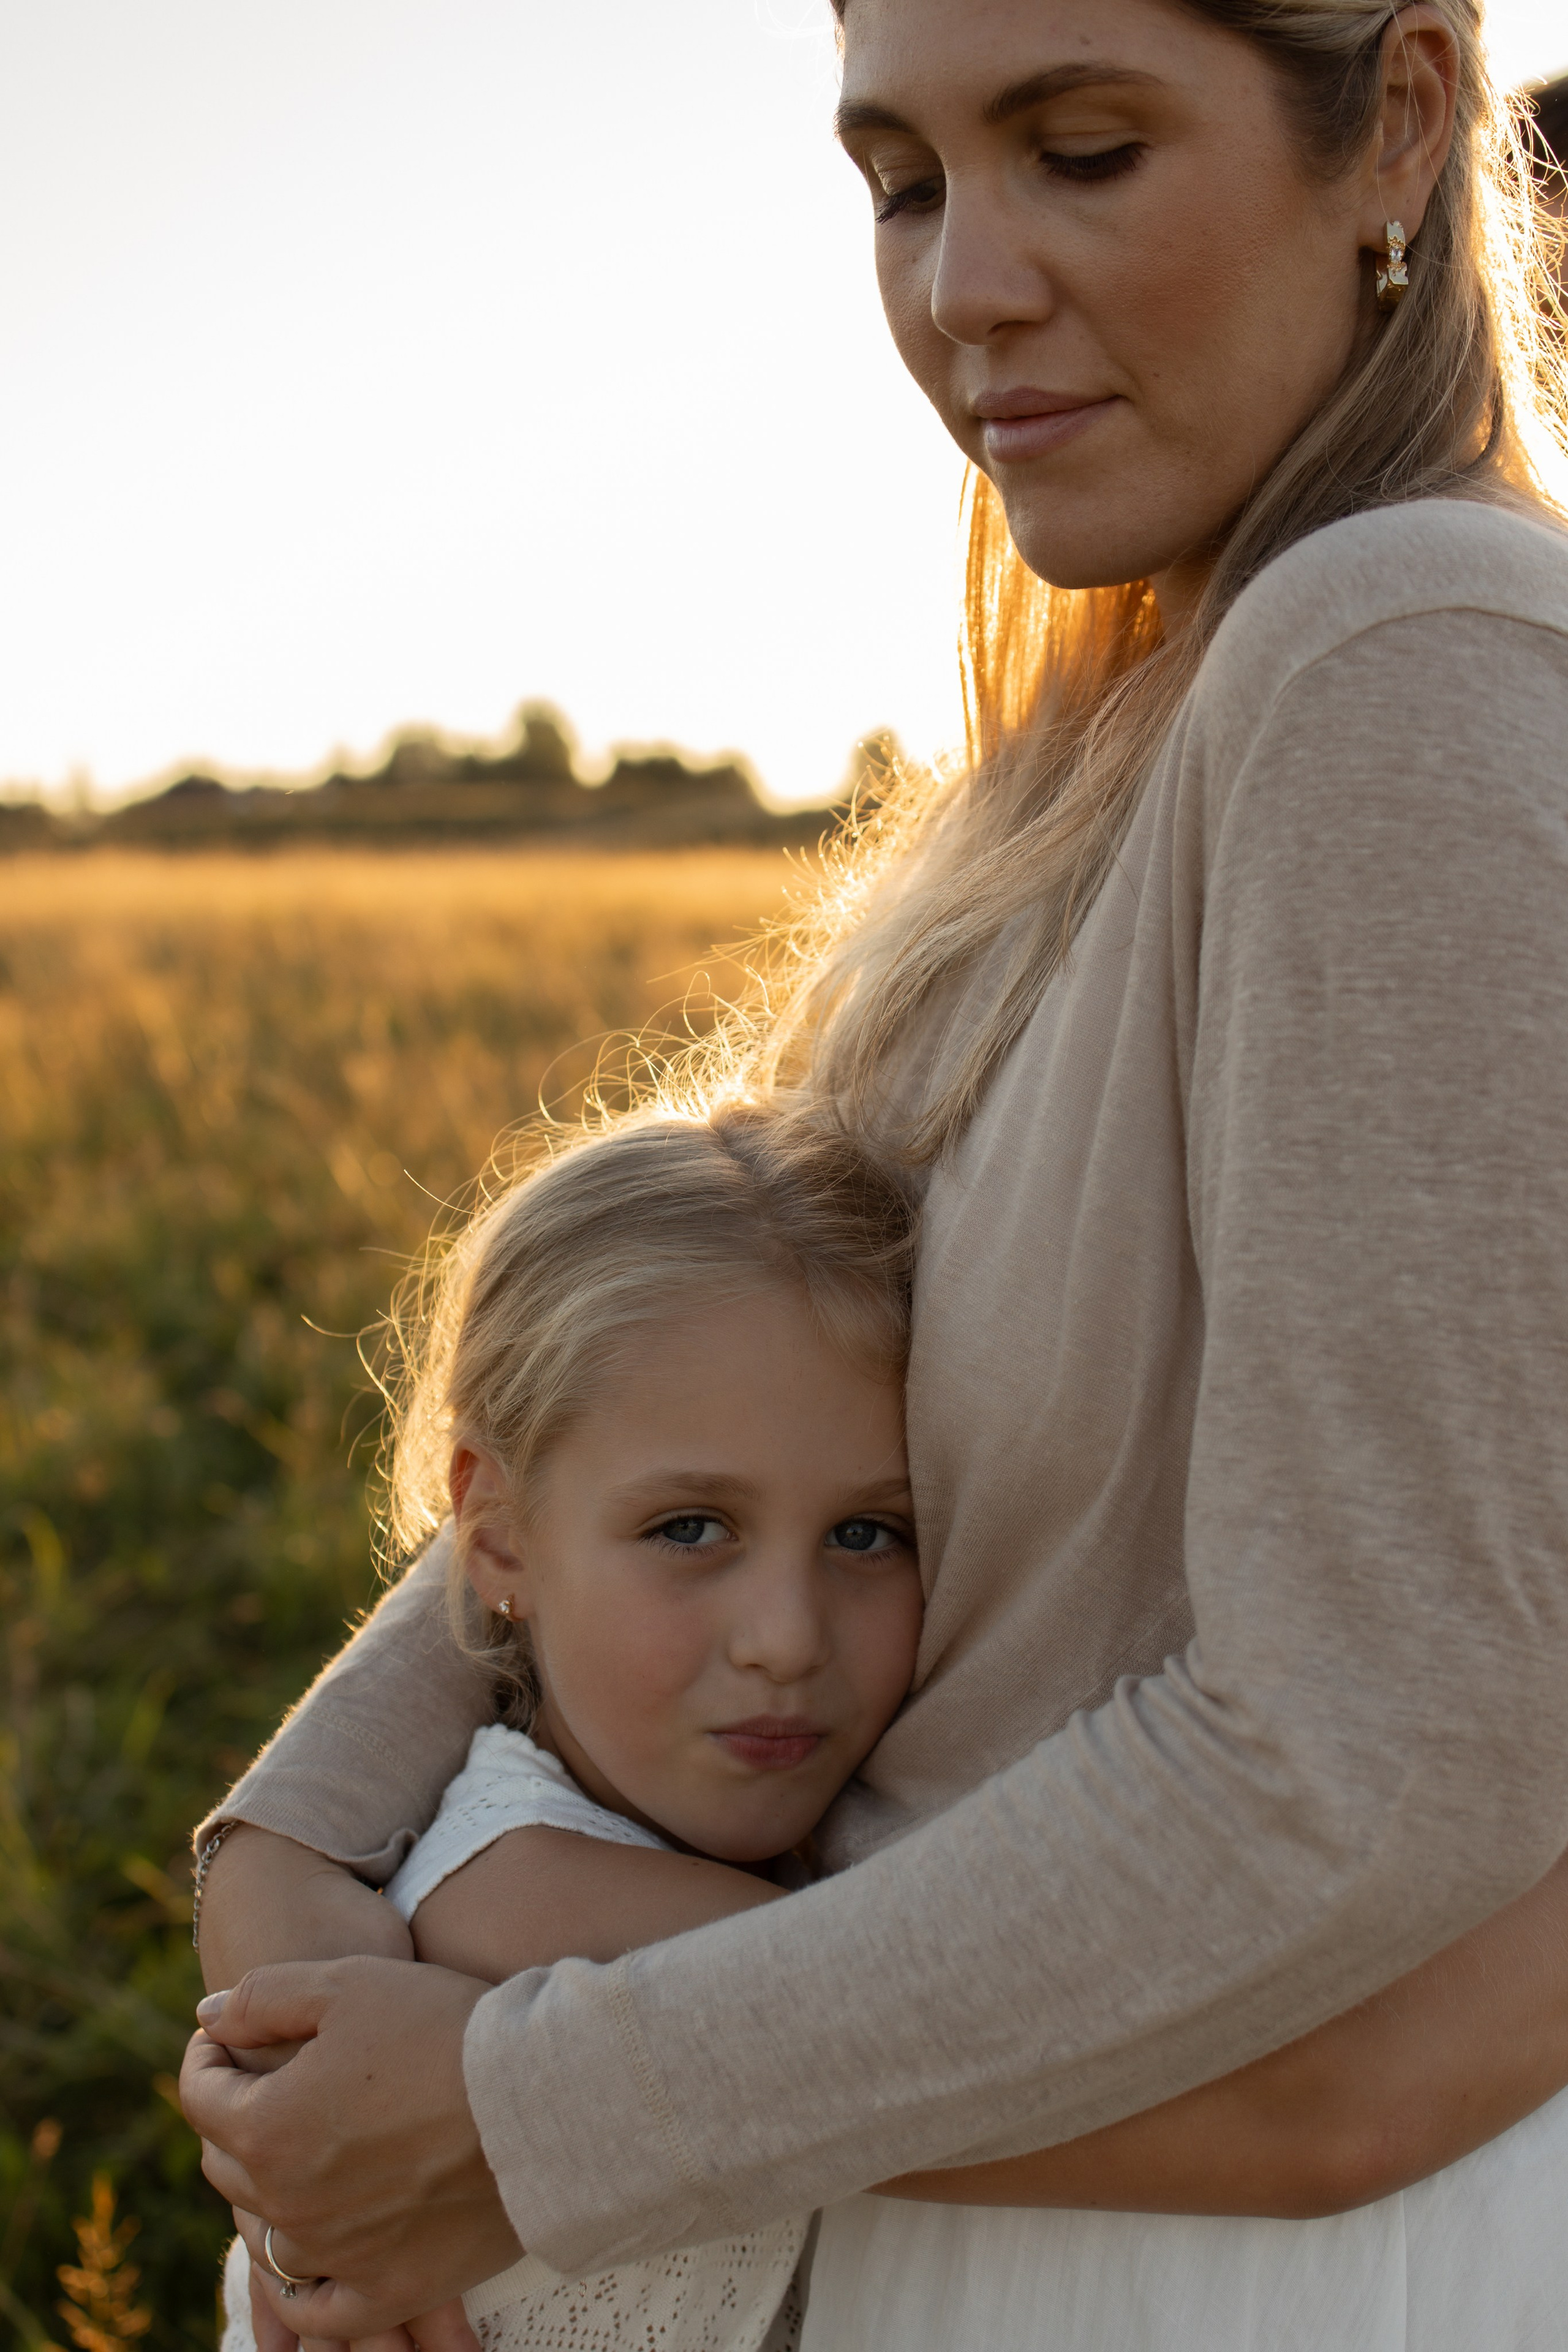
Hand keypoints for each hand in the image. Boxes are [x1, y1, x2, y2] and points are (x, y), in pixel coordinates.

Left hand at [180, 1957, 520, 2334]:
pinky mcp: (386, 2290)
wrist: (543, 2094)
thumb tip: (209, 2017)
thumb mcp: (346, 1984)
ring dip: (270, 2186)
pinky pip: (317, 2309)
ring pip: (268, 2229)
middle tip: (267, 2081)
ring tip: (300, 2149)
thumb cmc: (443, 2027)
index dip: (208, 2056)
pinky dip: (301, 2286)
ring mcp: (335, 2255)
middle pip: (228, 2162)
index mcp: (266, 2127)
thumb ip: (263, 1998)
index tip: (225, 2038)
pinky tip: (307, 2256)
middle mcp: (287, 2202)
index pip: (201, 2095)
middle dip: (236, 2114)